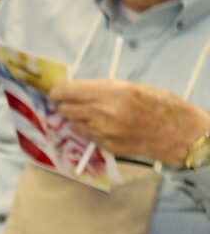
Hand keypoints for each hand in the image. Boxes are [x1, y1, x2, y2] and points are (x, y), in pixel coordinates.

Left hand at [52, 80, 209, 168]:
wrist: (178, 133)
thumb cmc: (159, 105)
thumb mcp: (131, 87)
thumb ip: (103, 88)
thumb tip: (79, 89)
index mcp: (109, 94)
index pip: (66, 92)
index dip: (57, 91)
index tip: (54, 92)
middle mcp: (102, 114)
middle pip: (65, 109)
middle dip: (65, 105)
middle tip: (71, 103)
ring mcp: (103, 133)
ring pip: (74, 124)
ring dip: (78, 119)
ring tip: (95, 115)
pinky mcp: (107, 147)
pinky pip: (88, 137)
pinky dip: (91, 131)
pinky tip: (107, 127)